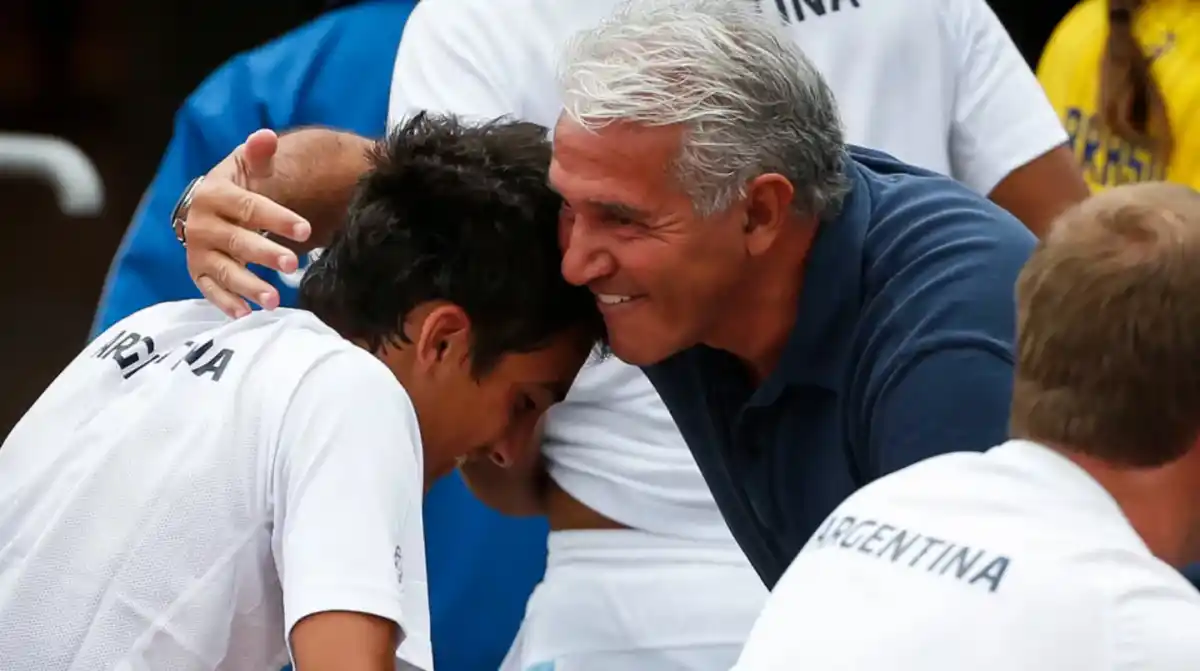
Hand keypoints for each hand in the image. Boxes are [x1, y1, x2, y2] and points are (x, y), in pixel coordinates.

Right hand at [184, 129, 312, 317]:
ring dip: (248, 286)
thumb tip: (266, 136)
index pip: (249, 207)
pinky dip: (225, 303)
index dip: (277, 218)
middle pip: (237, 241)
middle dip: (265, 254)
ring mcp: (198, 251)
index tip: (305, 229)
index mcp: (215, 194)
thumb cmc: (237, 187)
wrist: (207, 207)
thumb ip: (258, 154)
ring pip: (224, 271)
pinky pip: (210, 290)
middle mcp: (201, 224)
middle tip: (293, 265)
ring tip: (274, 301)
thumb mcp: (248, 167)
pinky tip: (245, 314)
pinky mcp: (198, 272)